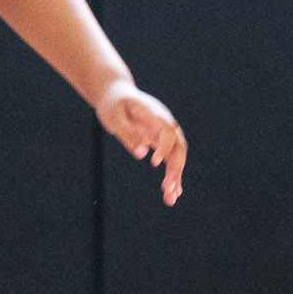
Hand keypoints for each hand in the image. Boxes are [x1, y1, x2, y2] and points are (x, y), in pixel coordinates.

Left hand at [96, 79, 186, 205]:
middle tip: (168, 189)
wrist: (116, 95)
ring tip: (171, 198)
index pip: (167, 131)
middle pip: (178, 147)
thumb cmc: (114, 104)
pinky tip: (172, 193)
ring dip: (176, 177)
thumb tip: (141, 154)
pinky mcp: (161, 142)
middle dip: (175, 169)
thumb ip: (127, 133)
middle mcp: (166, 124)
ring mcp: (165, 134)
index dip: (163, 147)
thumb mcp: (114, 115)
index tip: (154, 163)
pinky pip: (171, 161)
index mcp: (155, 114)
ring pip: (177, 157)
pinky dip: (172, 176)